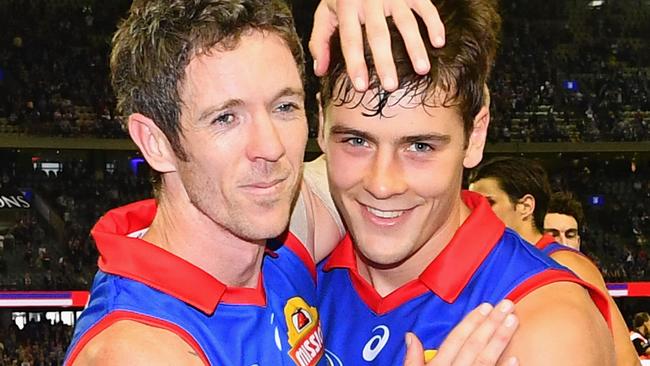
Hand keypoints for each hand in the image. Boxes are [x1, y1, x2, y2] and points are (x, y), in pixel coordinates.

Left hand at [309, 0, 445, 91]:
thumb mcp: (326, 12)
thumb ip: (320, 40)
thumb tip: (319, 71)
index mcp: (347, 8)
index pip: (351, 39)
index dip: (355, 63)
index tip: (361, 87)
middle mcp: (369, 0)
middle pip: (379, 34)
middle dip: (385, 61)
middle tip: (391, 86)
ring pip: (406, 22)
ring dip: (415, 46)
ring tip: (422, 70)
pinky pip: (425, 7)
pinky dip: (434, 24)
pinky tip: (439, 42)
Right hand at [403, 300, 518, 365]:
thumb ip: (412, 359)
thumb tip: (411, 335)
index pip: (455, 339)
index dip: (470, 322)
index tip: (485, 305)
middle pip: (473, 345)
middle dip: (490, 324)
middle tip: (507, 305)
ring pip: (484, 360)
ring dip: (500, 340)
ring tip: (513, 321)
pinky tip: (516, 358)